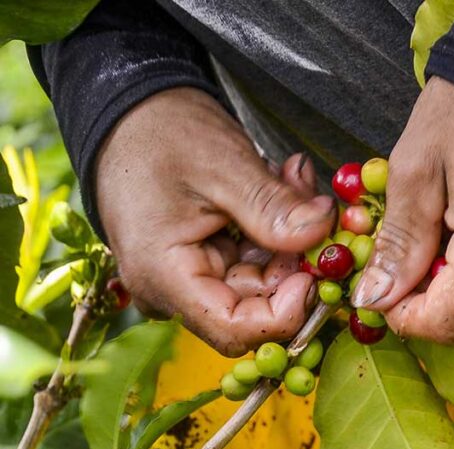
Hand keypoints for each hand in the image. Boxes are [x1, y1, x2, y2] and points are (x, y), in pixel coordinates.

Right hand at [95, 88, 335, 354]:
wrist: (123, 106)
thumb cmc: (158, 131)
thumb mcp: (224, 166)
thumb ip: (274, 207)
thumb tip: (324, 232)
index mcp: (164, 277)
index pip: (235, 330)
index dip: (285, 314)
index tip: (314, 276)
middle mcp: (170, 290)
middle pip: (252, 308)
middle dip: (292, 265)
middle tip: (314, 210)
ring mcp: (186, 278)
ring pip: (258, 283)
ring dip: (286, 240)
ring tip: (293, 182)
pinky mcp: (200, 262)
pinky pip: (248, 263)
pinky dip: (272, 231)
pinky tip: (280, 189)